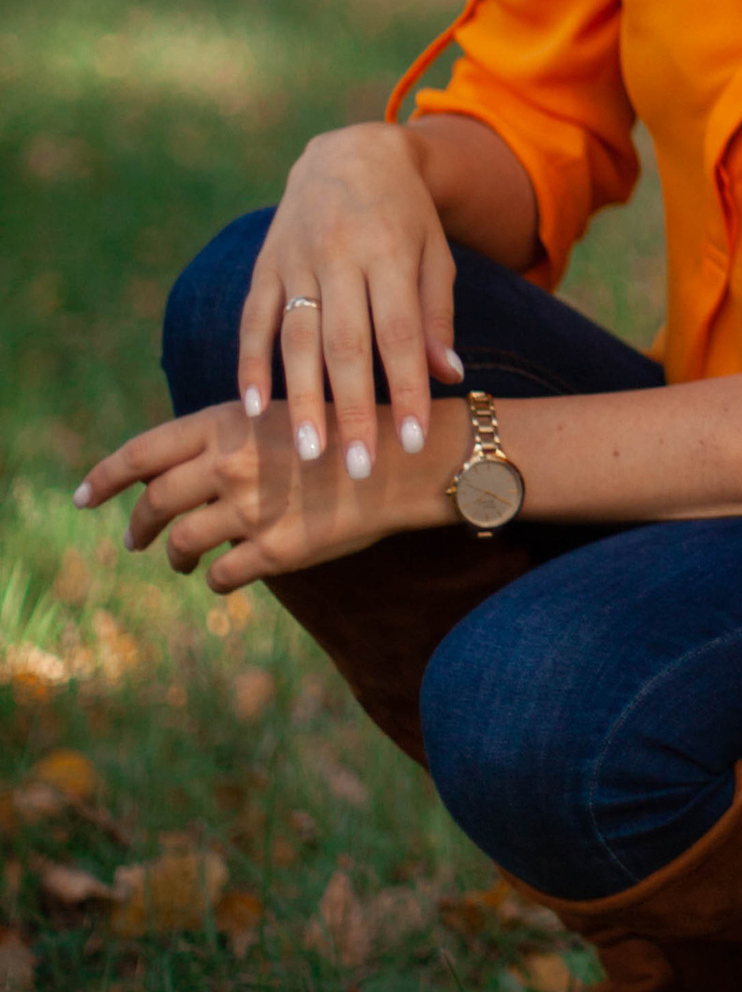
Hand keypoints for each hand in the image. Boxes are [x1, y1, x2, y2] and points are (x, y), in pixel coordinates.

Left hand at [74, 397, 451, 592]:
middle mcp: (232, 464)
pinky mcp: (277, 549)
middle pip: (154, 504)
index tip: (81, 498)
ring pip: (182, 544)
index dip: (103, 478)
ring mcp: (253, 509)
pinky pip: (222, 576)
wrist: (410, 458)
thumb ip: (225, 438)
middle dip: (137, 527)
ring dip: (174, 556)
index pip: (141, 453)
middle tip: (136, 539)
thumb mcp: (280, 413)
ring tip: (180, 561)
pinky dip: (217, 578)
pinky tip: (227, 574)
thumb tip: (170, 472)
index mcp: (227, 422)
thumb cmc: (344, 430)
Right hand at [245, 124, 468, 483]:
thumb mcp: (435, 253)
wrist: (352, 153)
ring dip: (301, 401)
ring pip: (297, 340)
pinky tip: (252, 410)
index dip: (408, 389)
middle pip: (347, 346)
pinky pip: (254, 320)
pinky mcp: (264, 265)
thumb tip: (449, 376)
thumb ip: (437, 314)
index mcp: (392, 255)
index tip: (414, 442)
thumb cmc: (406, 216)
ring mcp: (297, 260)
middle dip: (353, 411)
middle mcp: (341, 258)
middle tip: (358, 470)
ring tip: (310, 454)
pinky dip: (249, 365)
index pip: (401, 334)